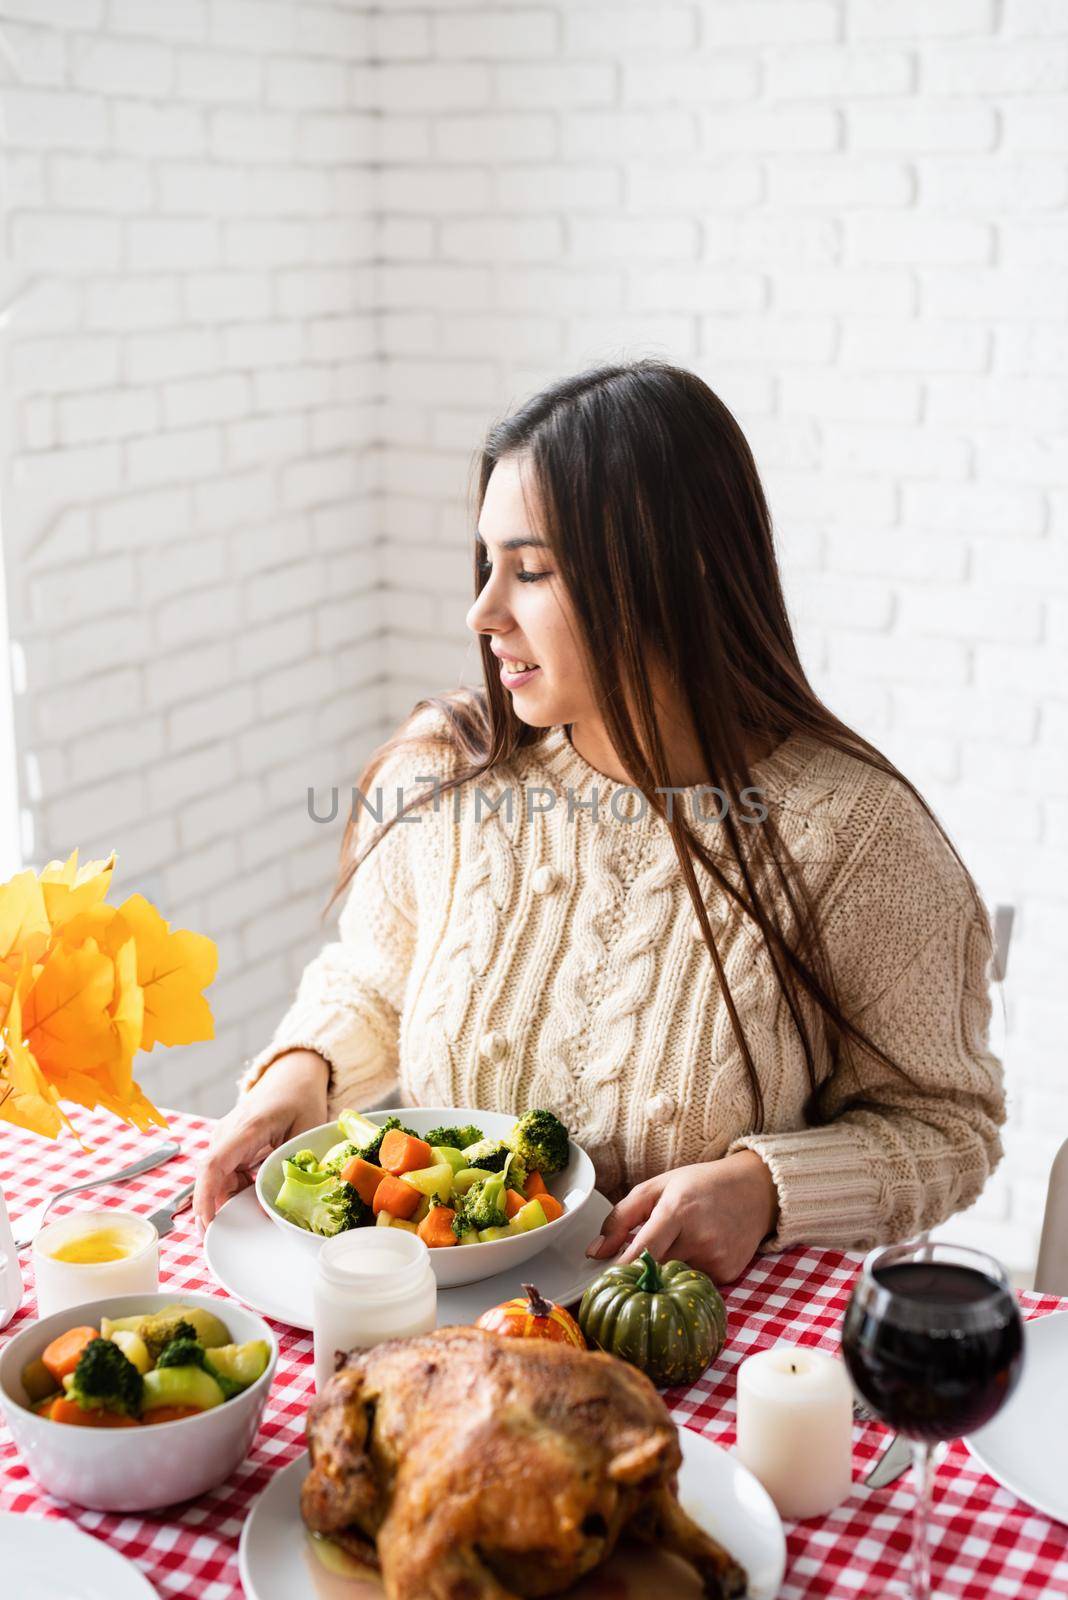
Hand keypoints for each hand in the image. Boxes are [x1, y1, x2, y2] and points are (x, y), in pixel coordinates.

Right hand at [192, 1049, 329, 1231]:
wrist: (293, 1076)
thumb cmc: (301, 1099)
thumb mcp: (306, 1131)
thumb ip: (289, 1167)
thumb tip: (268, 1209)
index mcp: (247, 1127)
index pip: (214, 1165)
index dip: (205, 1197)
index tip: (208, 1223)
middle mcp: (228, 1133)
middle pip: (210, 1177)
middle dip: (212, 1208)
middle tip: (227, 1237)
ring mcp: (225, 1139)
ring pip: (216, 1179)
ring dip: (229, 1199)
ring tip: (251, 1213)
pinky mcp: (229, 1145)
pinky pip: (225, 1174)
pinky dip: (236, 1189)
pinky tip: (255, 1195)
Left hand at [584, 1152, 779, 1283]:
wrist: (755, 1190)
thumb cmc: (700, 1185)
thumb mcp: (658, 1187)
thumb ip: (621, 1217)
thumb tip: (594, 1252)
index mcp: (678, 1210)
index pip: (643, 1250)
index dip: (622, 1268)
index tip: (604, 1280)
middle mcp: (699, 1236)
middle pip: (655, 1269)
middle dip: (641, 1269)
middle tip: (633, 1264)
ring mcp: (716, 1258)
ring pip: (674, 1277)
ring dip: (667, 1268)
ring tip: (677, 1244)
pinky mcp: (729, 1273)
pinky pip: (696, 1281)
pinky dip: (689, 1270)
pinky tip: (700, 1250)